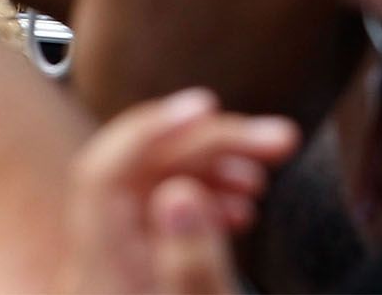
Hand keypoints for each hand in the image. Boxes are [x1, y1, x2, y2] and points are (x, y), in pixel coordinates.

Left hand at [56, 87, 298, 294]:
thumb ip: (190, 263)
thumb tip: (177, 191)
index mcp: (101, 274)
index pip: (106, 172)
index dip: (154, 127)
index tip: (211, 105)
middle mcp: (99, 265)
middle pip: (142, 171)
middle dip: (211, 144)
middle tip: (283, 143)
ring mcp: (117, 272)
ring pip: (159, 188)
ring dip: (216, 166)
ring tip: (268, 176)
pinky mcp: (139, 278)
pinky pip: (166, 216)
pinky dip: (208, 197)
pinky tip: (244, 206)